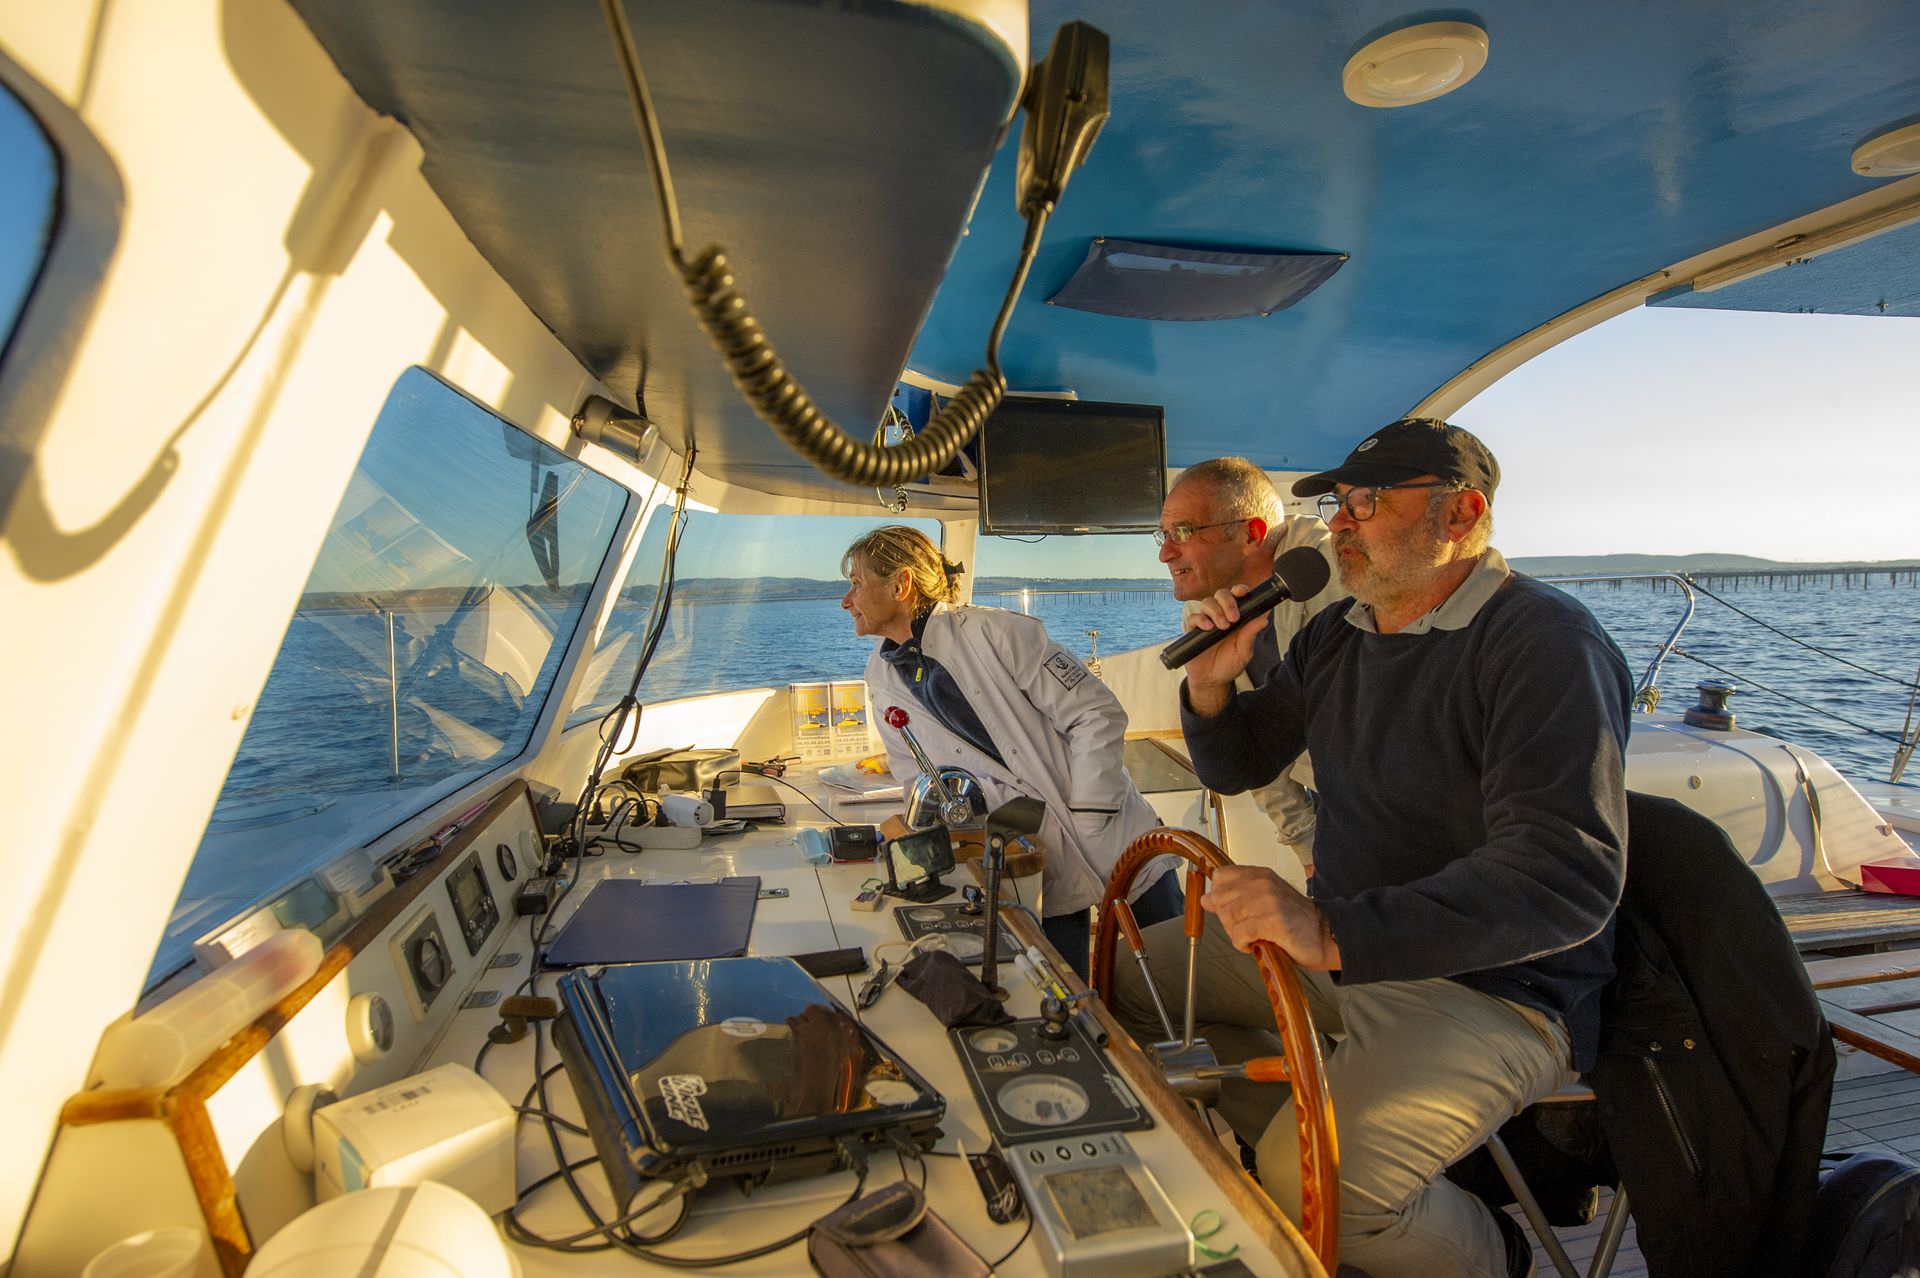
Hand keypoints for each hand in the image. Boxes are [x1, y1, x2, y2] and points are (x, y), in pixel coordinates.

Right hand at [1183, 584, 1267, 704]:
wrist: (1213, 680)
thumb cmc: (1230, 663)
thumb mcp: (1245, 650)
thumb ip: (1252, 633)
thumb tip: (1265, 618)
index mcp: (1235, 616)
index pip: (1236, 596)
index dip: (1239, 590)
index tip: (1243, 592)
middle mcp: (1220, 614)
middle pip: (1221, 594)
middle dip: (1228, 602)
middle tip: (1234, 617)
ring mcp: (1206, 621)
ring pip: (1207, 602)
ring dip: (1216, 611)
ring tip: (1223, 627)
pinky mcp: (1193, 630)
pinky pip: (1194, 617)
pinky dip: (1201, 619)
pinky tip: (1208, 628)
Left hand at [1201, 865, 1340, 970]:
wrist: (1326, 936)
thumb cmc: (1296, 922)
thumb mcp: (1264, 902)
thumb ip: (1235, 898)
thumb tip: (1207, 899)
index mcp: (1260, 875)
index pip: (1221, 877)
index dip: (1221, 897)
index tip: (1232, 910)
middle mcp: (1263, 883)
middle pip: (1220, 899)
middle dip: (1228, 920)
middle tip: (1248, 929)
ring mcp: (1268, 901)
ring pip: (1228, 917)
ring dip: (1237, 933)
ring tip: (1255, 936)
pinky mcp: (1272, 921)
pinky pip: (1240, 934)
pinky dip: (1244, 944)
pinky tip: (1257, 944)